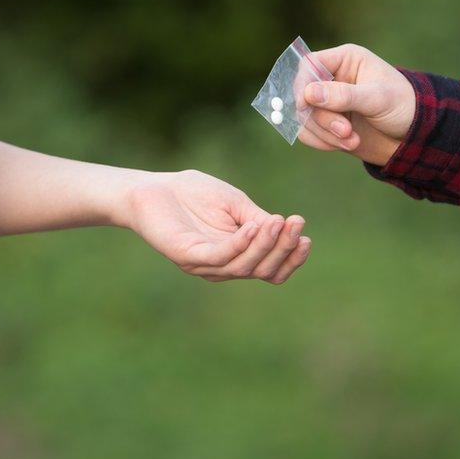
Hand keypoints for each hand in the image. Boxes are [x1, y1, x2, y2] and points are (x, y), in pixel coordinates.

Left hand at [125, 170, 309, 283]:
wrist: (153, 187)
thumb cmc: (194, 194)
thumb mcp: (237, 205)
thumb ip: (259, 220)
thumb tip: (287, 230)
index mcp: (238, 256)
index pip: (272, 270)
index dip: (292, 258)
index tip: (306, 235)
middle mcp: (223, 266)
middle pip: (263, 271)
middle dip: (284, 249)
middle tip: (296, 224)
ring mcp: (205, 265)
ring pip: (244, 267)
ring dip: (266, 245)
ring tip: (280, 222)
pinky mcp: (187, 257)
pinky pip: (220, 256)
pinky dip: (240, 243)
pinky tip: (253, 226)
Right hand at [299, 44, 416, 166]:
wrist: (413, 135)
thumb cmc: (402, 106)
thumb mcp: (377, 99)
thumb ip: (344, 96)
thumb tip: (308, 94)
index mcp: (345, 60)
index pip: (309, 65)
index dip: (303, 84)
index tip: (306, 105)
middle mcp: (332, 78)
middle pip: (304, 95)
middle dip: (322, 118)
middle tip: (346, 131)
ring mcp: (327, 102)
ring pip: (304, 117)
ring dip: (324, 133)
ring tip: (352, 141)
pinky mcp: (326, 123)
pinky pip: (308, 132)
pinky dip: (322, 142)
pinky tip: (345, 144)